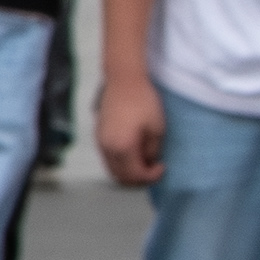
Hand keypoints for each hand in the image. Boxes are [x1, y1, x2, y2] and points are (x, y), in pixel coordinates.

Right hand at [99, 70, 166, 185]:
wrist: (123, 80)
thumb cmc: (143, 102)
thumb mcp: (156, 129)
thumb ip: (152, 151)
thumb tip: (148, 160)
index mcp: (122, 147)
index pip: (136, 175)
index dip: (152, 176)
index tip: (162, 166)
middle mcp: (107, 147)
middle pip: (120, 176)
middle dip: (138, 178)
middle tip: (152, 170)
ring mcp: (100, 141)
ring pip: (112, 168)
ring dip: (128, 171)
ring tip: (143, 162)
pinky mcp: (98, 134)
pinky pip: (107, 157)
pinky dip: (120, 162)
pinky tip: (131, 152)